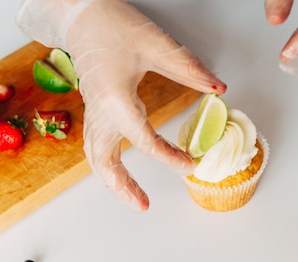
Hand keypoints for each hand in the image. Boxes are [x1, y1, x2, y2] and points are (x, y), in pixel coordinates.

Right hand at [17, 0, 226, 210]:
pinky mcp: (93, 109)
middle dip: (123, 186)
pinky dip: (106, 164)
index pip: (143, 139)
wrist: (80, 13)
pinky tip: (119, 172)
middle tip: (144, 205)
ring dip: (112, 181)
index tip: (189, 164)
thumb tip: (217, 88)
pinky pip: (95, 145)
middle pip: (105, 160)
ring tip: (132, 197)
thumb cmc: (112, 25)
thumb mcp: (155, 44)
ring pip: (96, 156)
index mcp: (114, 99)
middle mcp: (99, 111)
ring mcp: (93, 111)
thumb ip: (188, 69)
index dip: (168, 156)